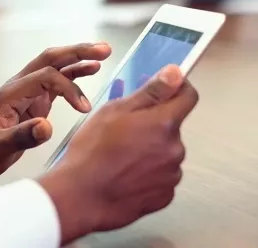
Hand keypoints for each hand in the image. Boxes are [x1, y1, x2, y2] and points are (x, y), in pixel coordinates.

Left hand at [0, 43, 111, 185]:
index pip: (45, 77)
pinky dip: (74, 74)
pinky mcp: (35, 98)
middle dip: (76, 52)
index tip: (84, 108)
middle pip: (50, 59)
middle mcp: (20, 86)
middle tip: (103, 50)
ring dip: (78, 58)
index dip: (68, 88)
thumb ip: (22, 136)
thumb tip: (47, 127)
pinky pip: (57, 80)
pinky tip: (90, 70)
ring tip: (103, 54)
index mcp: (11, 93)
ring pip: (55, 65)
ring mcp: (28, 90)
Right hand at [39, 65, 198, 244]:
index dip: (177, 88)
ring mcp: (171, 175)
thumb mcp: (113, 111)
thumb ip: (150, 92)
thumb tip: (175, 73)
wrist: (81, 196)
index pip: (188, 97)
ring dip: (151, 150)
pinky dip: (148, 173)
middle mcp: (175, 148)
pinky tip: (125, 175)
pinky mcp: (164, 196)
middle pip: (171, 127)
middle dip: (153, 125)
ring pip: (166, 153)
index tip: (164, 89)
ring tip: (120, 157)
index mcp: (164, 123)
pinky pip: (162, 177)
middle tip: (123, 131)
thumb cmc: (91, 151)